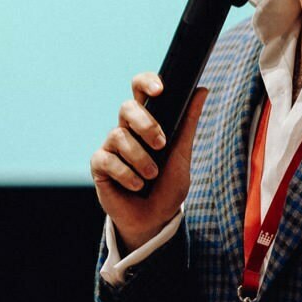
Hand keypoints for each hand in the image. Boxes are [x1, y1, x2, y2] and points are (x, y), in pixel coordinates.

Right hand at [90, 73, 207, 253]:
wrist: (154, 219)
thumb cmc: (168, 185)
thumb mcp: (182, 154)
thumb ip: (188, 123)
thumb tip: (202, 89)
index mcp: (147, 121)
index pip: (140, 90)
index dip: (146, 82)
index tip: (159, 90)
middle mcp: (127, 129)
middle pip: (126, 107)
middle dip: (145, 124)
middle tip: (161, 144)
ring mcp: (111, 146)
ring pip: (119, 136)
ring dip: (140, 158)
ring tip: (151, 175)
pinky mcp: (99, 165)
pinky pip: (108, 160)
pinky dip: (126, 174)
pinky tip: (136, 185)